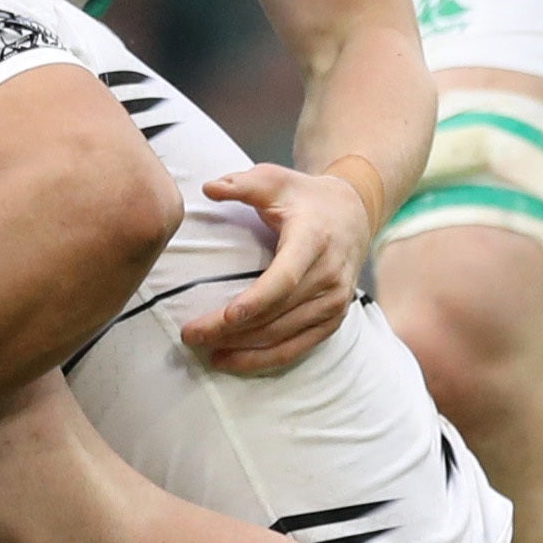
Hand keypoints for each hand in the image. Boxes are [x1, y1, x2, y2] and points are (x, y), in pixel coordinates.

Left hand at [177, 163, 371, 374]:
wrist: (353, 213)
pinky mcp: (333, 320)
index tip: (227, 316)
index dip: (256, 301)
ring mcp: (334, 302)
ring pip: (283, 336)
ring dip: (243, 348)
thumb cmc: (304, 197)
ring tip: (203, 349)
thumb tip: (208, 187)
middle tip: (189, 334)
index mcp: (313, 241)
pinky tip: (232, 362)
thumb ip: (242, 184)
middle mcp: (329, 276)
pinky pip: (297, 348)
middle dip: (230, 329)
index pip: (285, 279)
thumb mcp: (275, 180)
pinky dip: (265, 360)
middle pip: (276, 313)